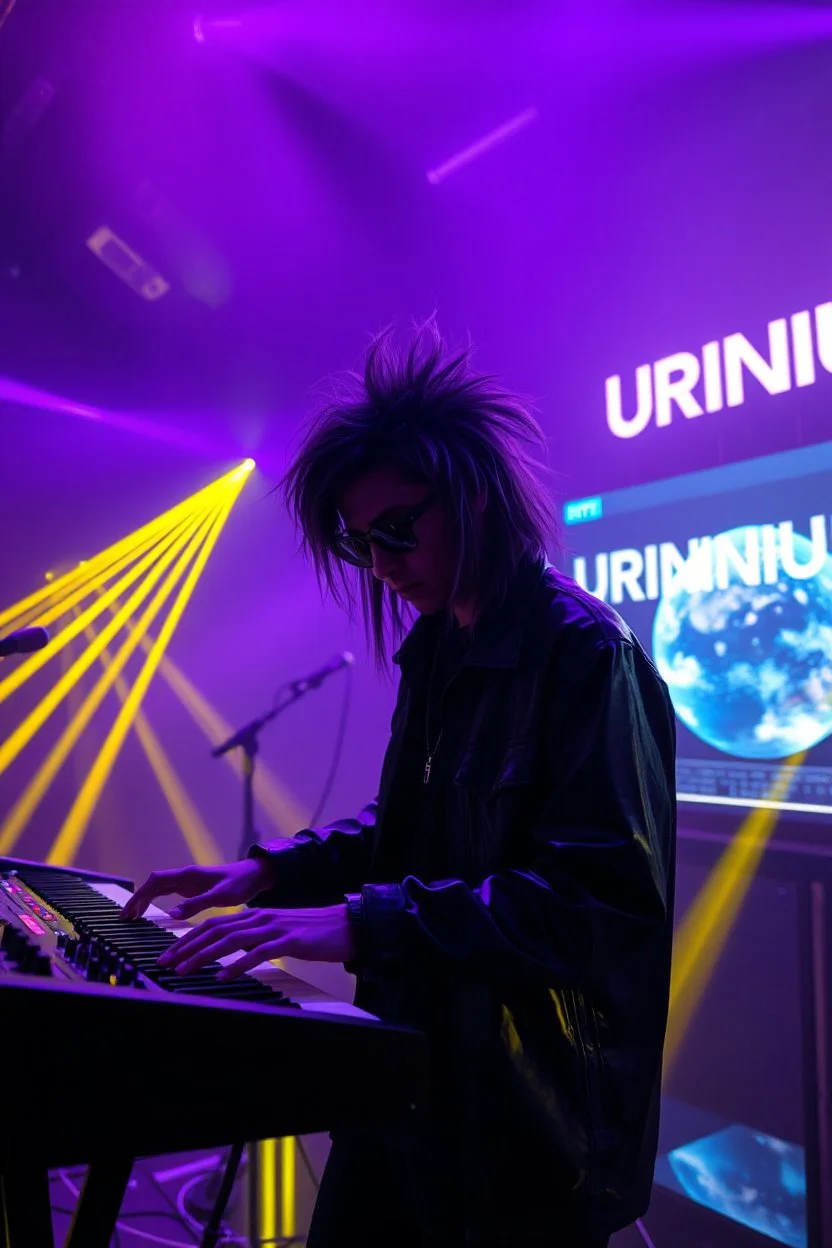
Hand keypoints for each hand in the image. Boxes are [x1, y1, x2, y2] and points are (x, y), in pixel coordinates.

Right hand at [121, 858, 276, 920]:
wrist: (254, 875)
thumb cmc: (239, 884)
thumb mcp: (220, 896)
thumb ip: (196, 904)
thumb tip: (170, 914)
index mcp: (188, 875)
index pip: (156, 881)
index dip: (141, 895)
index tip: (130, 911)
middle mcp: (185, 875)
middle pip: (153, 884)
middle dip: (138, 899)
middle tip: (125, 918)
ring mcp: (188, 881)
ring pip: (159, 888)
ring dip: (145, 900)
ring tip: (133, 917)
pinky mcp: (192, 887)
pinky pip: (167, 892)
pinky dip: (155, 901)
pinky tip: (151, 912)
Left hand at [155, 905, 356, 978]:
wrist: (344, 925)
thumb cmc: (311, 933)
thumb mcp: (276, 932)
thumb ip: (254, 939)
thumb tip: (230, 954)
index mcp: (255, 915)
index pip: (213, 924)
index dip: (189, 939)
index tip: (170, 954)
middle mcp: (259, 918)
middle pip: (215, 930)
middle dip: (186, 947)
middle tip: (165, 963)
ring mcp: (273, 928)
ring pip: (230, 940)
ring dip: (203, 956)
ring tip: (184, 970)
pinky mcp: (288, 941)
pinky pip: (257, 953)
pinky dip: (237, 964)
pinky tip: (223, 975)